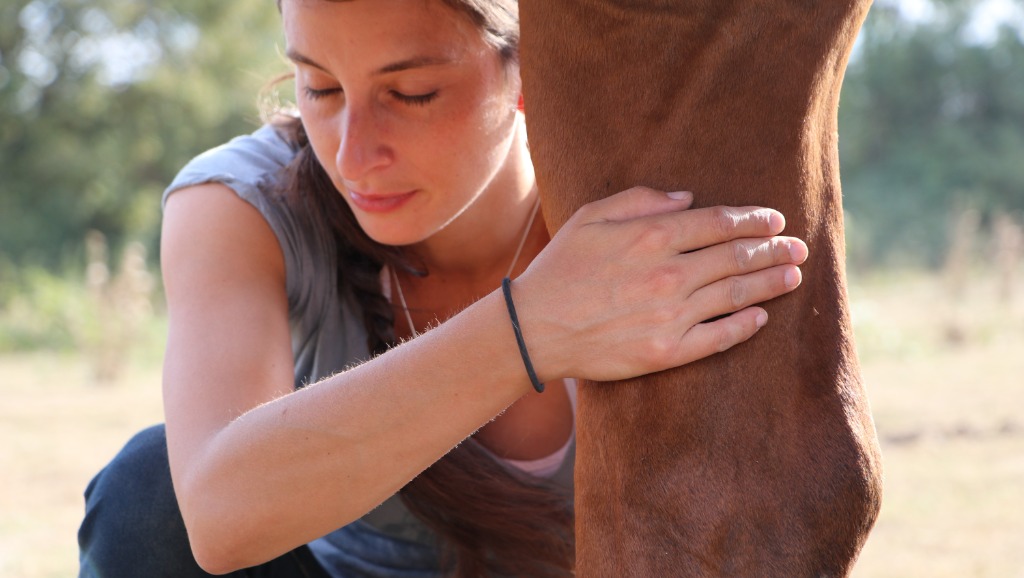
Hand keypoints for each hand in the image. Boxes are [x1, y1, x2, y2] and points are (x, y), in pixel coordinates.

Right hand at [514, 186, 806, 381]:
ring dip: (770, 283)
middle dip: (774, 249)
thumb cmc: (560, 268)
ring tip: (793, 276)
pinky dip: (744, 326)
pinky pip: (717, 338)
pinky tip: (761, 317)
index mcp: (651, 236)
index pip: (719, 223)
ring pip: (735, 294)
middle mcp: (668, 274)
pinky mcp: (665, 352)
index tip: (774, 219)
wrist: (533, 329)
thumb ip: (640, 200)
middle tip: (798, 247)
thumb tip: (688, 198)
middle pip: (736, 257)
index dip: (753, 219)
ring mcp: (670, 316)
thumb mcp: (590, 217)